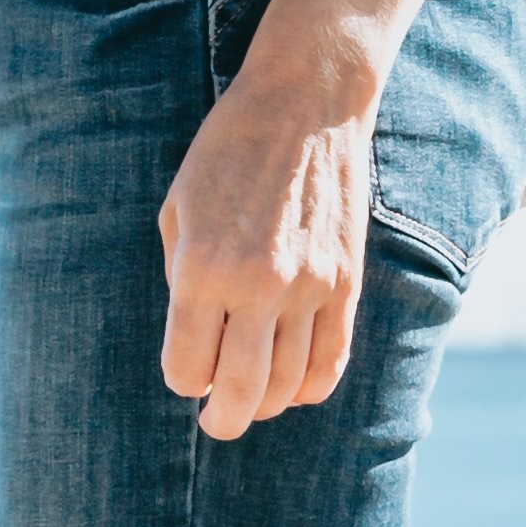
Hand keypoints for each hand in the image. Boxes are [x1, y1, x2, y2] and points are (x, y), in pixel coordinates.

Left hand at [156, 61, 372, 436]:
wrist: (305, 105)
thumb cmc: (227, 149)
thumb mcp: (179, 205)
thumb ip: (180, 276)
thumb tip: (193, 339)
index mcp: (202, 265)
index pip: (187, 366)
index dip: (182, 379)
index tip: (184, 373)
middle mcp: (257, 285)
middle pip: (240, 391)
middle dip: (222, 418)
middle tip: (215, 421)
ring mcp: (309, 288)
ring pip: (287, 385)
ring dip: (265, 404)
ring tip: (251, 401)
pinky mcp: (346, 285)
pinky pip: (331, 362)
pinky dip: (310, 387)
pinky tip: (292, 386)